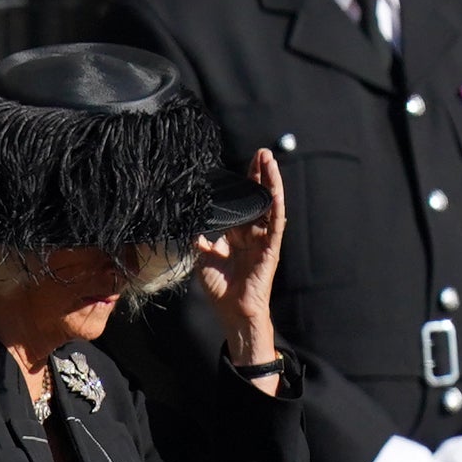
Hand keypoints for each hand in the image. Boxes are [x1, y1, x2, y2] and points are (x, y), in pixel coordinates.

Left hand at [195, 148, 286, 382]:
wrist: (231, 309)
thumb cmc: (220, 287)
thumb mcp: (201, 256)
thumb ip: (197, 238)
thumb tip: (184, 221)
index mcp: (237, 234)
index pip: (241, 202)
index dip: (242, 184)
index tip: (240, 164)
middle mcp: (253, 232)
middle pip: (258, 197)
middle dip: (259, 174)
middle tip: (259, 152)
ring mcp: (264, 238)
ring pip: (270, 204)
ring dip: (271, 181)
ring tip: (269, 160)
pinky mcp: (271, 247)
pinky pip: (276, 222)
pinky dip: (276, 204)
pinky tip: (275, 188)